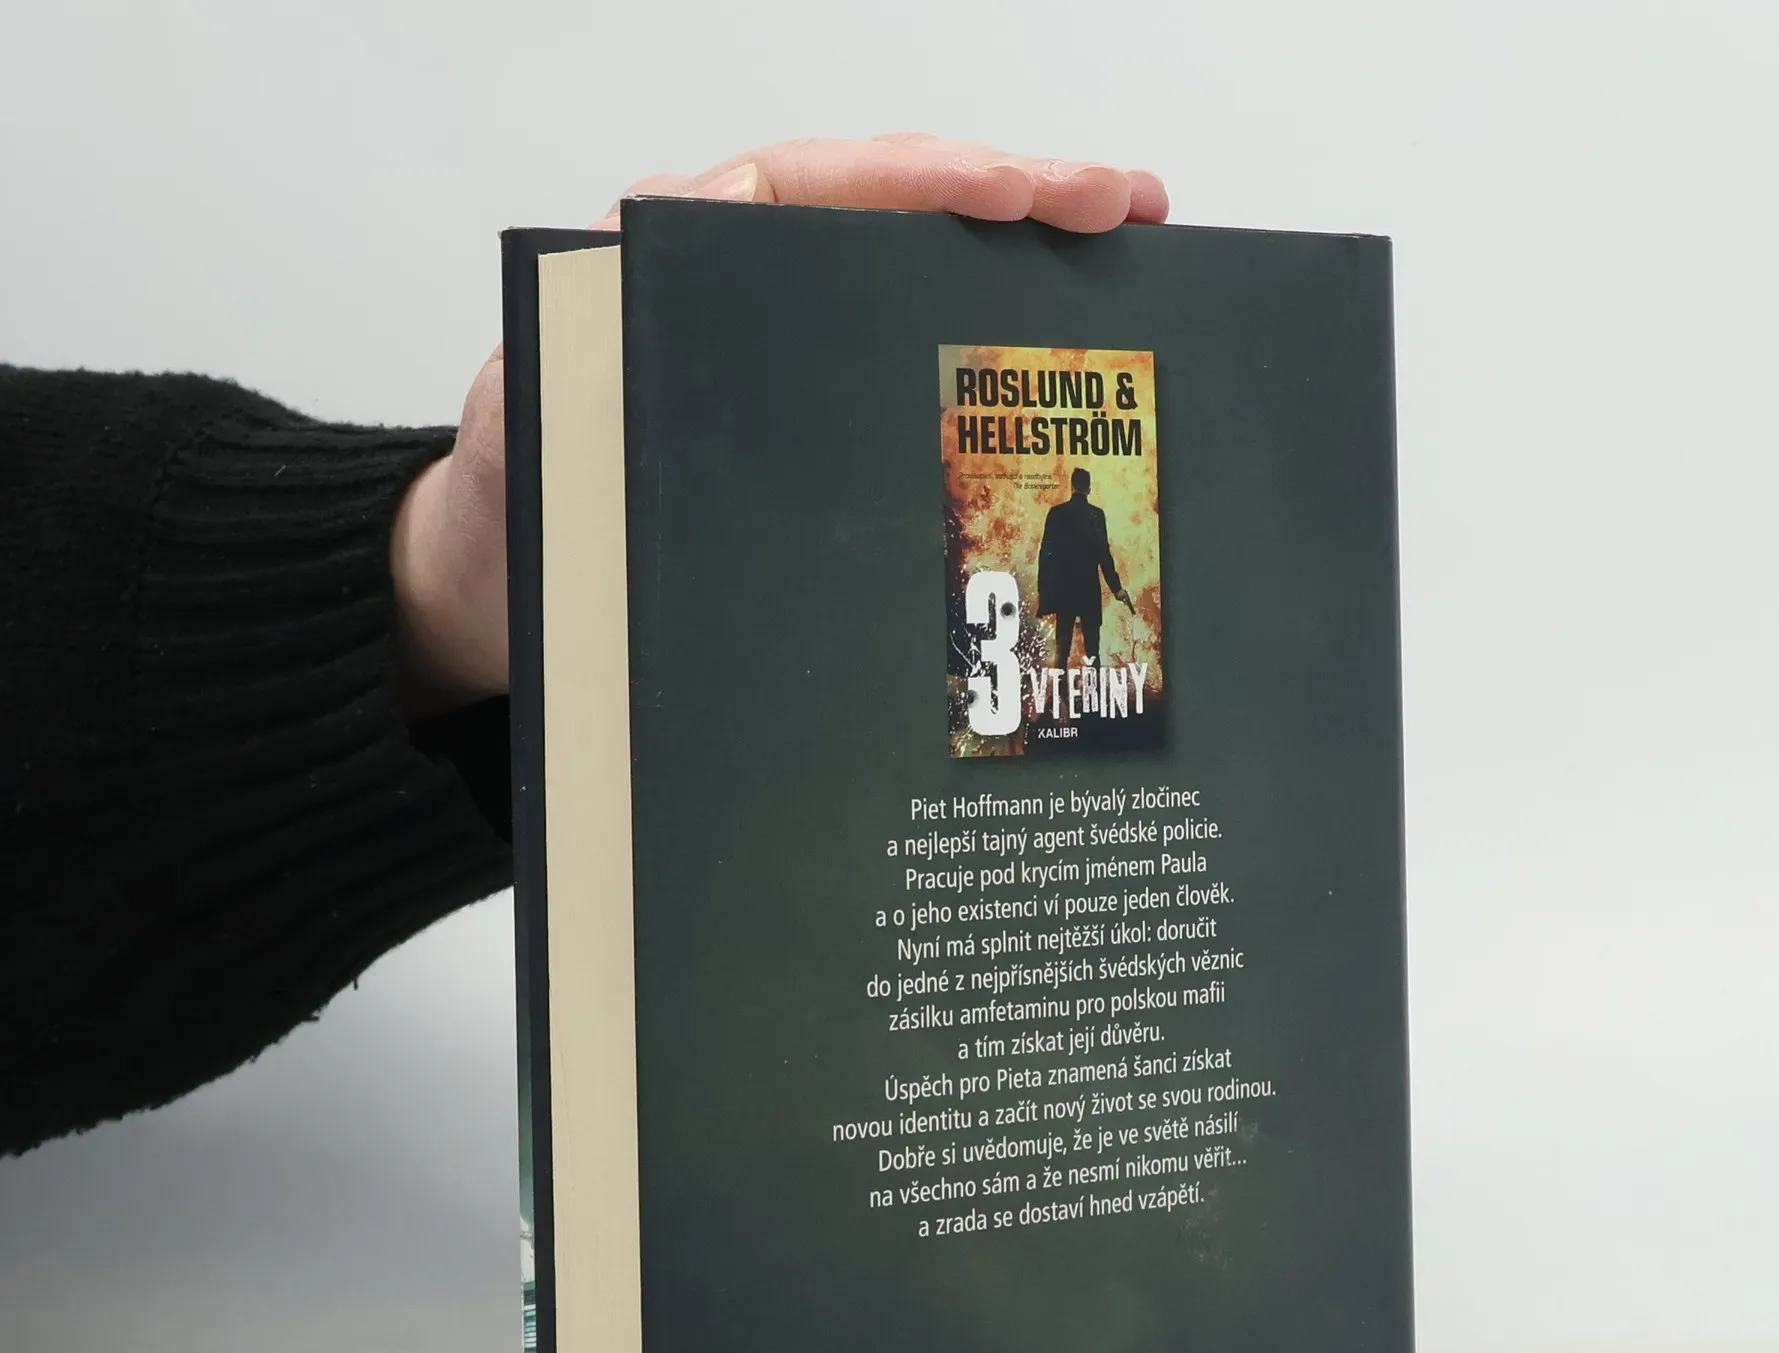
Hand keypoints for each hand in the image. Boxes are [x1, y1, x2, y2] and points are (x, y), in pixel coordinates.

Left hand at [390, 135, 1169, 714]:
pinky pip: (904, 358)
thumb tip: (661, 338)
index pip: (810, 186)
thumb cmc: (515, 514)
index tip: (1013, 191)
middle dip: (1014, 195)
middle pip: (889, 212)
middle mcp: (743, 291)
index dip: (919, 180)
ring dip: (1018, 262)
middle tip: (1124, 203)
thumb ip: (582, 383)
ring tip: (1124, 247)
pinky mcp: (810, 419)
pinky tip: (1053, 360)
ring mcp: (786, 354)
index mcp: (674, 267)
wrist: (500, 592)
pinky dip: (981, 348)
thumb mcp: (526, 441)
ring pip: (913, 278)